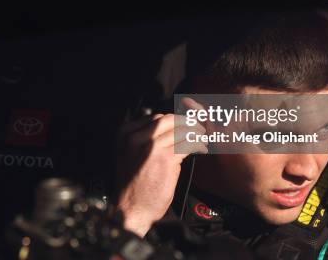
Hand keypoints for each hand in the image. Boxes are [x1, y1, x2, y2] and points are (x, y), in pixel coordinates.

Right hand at [114, 98, 207, 236]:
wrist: (131, 209)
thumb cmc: (133, 186)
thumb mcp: (129, 155)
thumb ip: (144, 141)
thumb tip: (169, 131)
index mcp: (126, 135)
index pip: (155, 117)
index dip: (173, 120)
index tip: (182, 124)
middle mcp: (136, 138)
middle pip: (168, 120)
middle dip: (186, 121)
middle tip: (196, 126)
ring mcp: (151, 147)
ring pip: (180, 130)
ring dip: (194, 132)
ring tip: (201, 137)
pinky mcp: (166, 159)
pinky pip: (187, 144)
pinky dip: (197, 144)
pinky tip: (201, 148)